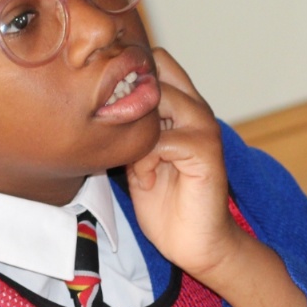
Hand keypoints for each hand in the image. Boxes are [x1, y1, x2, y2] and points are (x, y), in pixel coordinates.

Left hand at [126, 49, 241, 277]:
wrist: (197, 244)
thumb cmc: (166, 206)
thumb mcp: (138, 159)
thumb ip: (130, 131)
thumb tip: (101, 109)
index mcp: (183, 107)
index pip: (156, 61)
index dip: (127, 74)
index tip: (106, 106)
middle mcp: (196, 110)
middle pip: (157, 70)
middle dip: (128, 98)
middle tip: (116, 135)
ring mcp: (204, 128)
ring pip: (158, 100)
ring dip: (135, 130)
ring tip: (134, 163)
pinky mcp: (205, 152)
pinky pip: (161, 140)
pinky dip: (144, 161)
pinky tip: (146, 182)